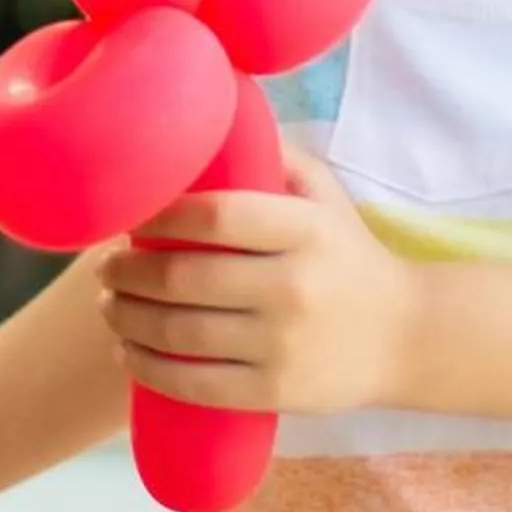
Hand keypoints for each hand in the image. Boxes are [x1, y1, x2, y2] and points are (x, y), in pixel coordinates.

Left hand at [101, 149, 421, 416]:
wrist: (406, 336)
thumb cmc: (347, 254)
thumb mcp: (325, 195)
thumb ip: (273, 156)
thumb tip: (207, 119)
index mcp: (306, 230)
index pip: (216, 216)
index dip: (159, 217)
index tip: (131, 219)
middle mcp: (294, 287)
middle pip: (185, 278)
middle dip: (128, 272)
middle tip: (105, 266)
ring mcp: (285, 345)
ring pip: (181, 334)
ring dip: (127, 318)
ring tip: (108, 304)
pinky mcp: (277, 392)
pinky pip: (196, 385)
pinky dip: (149, 368)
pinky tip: (127, 351)